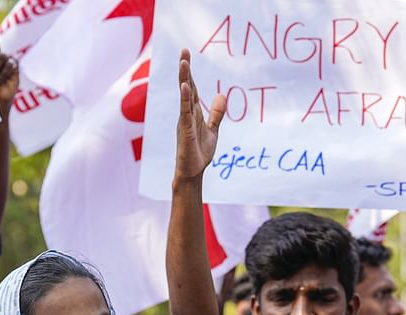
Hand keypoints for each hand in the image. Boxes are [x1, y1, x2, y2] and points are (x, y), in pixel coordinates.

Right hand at [173, 49, 225, 184]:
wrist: (193, 173)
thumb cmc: (199, 154)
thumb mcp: (212, 130)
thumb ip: (216, 113)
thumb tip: (222, 95)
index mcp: (192, 113)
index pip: (192, 88)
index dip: (190, 72)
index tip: (186, 55)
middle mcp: (186, 114)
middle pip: (186, 87)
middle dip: (185, 69)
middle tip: (184, 51)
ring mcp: (184, 122)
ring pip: (184, 97)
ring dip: (184, 79)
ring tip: (183, 62)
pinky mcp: (184, 131)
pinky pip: (185, 112)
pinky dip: (185, 99)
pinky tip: (186, 86)